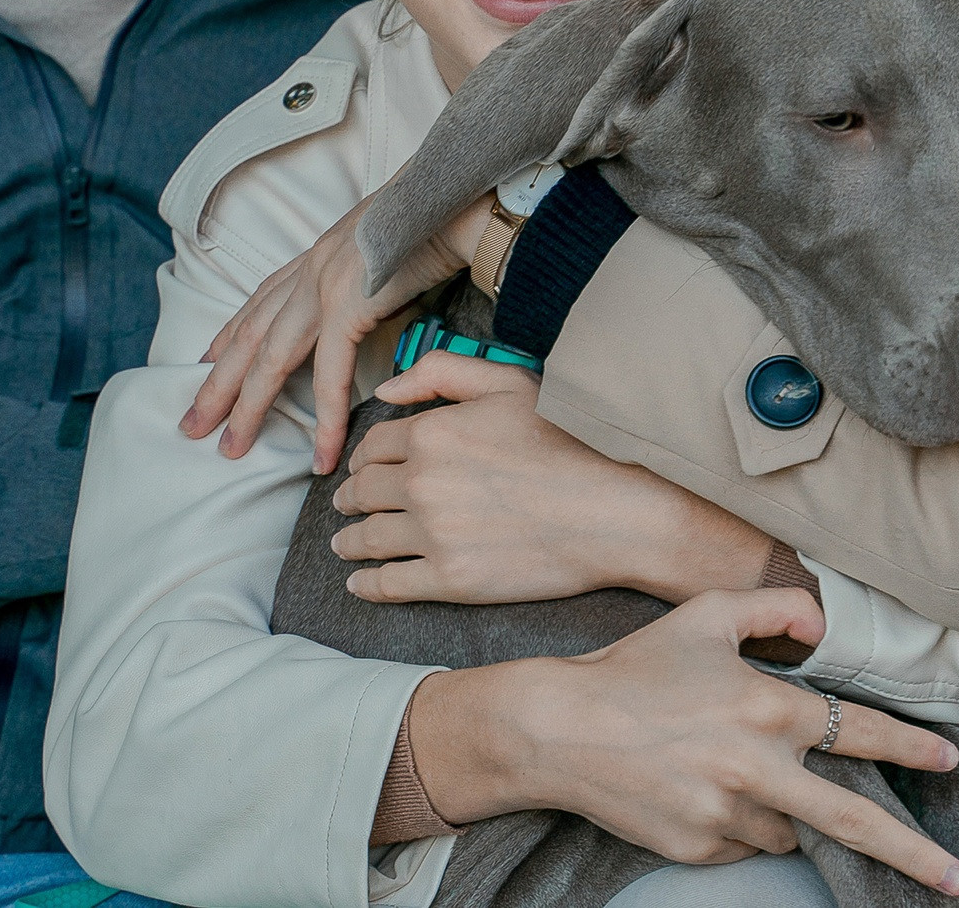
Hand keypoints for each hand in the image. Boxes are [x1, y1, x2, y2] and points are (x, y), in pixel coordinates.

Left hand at [181, 189, 493, 470]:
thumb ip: (368, 278)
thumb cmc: (440, 221)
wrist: (463, 201)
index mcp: (318, 255)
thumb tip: (373, 303)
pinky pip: (329, 376)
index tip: (205, 364)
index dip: (228, 335)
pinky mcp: (348, 307)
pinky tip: (320, 454)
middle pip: (249, 336)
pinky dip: (324, 419)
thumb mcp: (387, 248)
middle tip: (191, 425)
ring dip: (248, 408)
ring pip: (270, 360)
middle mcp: (310, 269)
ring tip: (231, 449)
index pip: (260, 301)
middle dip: (217, 384)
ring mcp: (324, 287)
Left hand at [334, 353, 772, 604]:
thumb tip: (385, 390)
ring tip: (346, 545)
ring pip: (367, 539)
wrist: (613, 510)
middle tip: (344, 505)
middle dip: (348, 498)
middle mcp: (421, 484)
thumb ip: (440, 374)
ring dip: (349, 542)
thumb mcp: (507, 384)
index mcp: (430, 433)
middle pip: (362, 493)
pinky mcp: (450, 581)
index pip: (373, 446)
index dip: (363, 457)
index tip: (361, 467)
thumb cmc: (570, 443)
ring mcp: (433, 535)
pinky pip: (388, 584)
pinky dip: (365, 584)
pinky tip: (360, 583)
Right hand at [408, 589, 958, 895]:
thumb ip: (772, 610)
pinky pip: (745, 843)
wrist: (559, 729)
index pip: (860, 734)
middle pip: (854, 821)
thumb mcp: (704, 617)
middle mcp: (758, 768)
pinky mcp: (700, 847)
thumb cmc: (634, 668)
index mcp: (769, 709)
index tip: (948, 759)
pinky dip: (746, 824)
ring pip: (792, 831)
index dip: (911, 747)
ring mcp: (729, 815)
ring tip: (754, 784)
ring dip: (796, 817)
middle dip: (915, 855)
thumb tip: (821, 624)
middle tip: (958, 880)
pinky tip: (708, 792)